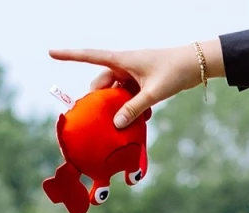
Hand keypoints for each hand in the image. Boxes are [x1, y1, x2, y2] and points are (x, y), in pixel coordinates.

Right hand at [49, 41, 225, 128]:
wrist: (198, 64)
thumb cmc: (175, 71)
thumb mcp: (154, 92)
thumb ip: (134, 109)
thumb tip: (115, 124)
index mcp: (122, 60)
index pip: (90, 56)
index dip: (69, 55)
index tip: (50, 53)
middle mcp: (124, 66)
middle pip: (100, 85)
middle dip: (98, 102)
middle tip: (96, 120)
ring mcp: (131, 75)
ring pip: (114, 95)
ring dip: (117, 109)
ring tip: (126, 122)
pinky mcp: (140, 84)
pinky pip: (127, 99)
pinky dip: (130, 110)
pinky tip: (142, 120)